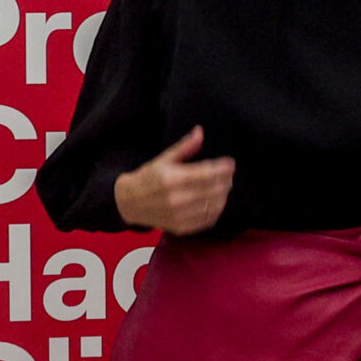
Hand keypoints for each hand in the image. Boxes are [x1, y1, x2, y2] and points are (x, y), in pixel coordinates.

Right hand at [112, 127, 234, 234]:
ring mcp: (180, 216)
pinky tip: (216, 201)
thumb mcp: (163, 159)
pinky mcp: (182, 228)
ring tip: (224, 186)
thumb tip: (200, 132)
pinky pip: (208, 220)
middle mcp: (177, 199)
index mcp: (172, 179)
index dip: (222, 168)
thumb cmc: (148, 178)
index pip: (206, 173)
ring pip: (214, 205)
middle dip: (226, 180)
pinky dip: (216, 210)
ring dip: (223, 195)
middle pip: (213, 189)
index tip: (230, 163)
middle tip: (229, 174)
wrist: (129, 203)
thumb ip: (184, 147)